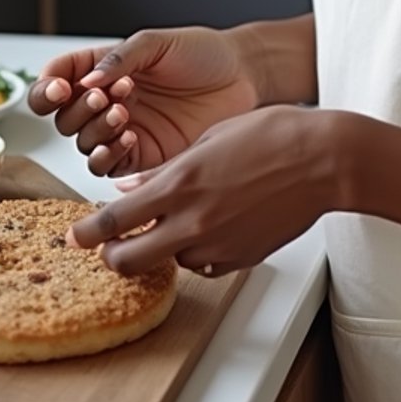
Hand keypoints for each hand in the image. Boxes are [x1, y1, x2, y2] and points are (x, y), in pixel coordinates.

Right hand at [28, 26, 259, 176]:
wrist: (242, 75)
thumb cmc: (203, 53)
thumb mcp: (158, 43)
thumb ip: (120, 58)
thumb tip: (86, 80)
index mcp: (105, 69)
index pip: (57, 80)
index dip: (49, 87)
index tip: (62, 86)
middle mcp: (108, 101)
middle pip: (63, 118)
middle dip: (78, 108)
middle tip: (104, 95)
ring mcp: (124, 130)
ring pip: (83, 143)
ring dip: (94, 131)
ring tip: (123, 112)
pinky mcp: (143, 156)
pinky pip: (109, 166)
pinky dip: (109, 156)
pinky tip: (128, 138)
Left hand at [66, 105, 343, 275]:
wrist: (325, 160)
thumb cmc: (275, 135)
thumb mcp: (211, 138)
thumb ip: (165, 168)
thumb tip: (130, 186)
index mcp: (180, 184)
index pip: (113, 221)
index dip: (87, 233)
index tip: (75, 236)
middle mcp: (192, 222)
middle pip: (127, 260)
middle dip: (113, 255)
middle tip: (112, 244)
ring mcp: (217, 245)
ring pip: (169, 262)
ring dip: (163, 248)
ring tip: (179, 221)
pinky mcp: (240, 259)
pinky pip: (204, 267)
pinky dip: (197, 254)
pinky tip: (211, 228)